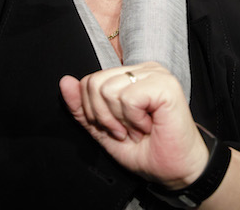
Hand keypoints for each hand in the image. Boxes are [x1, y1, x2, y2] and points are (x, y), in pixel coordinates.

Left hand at [60, 62, 208, 188]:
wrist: (175, 170)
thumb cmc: (147, 150)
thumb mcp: (104, 131)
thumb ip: (83, 109)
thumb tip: (65, 82)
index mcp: (130, 76)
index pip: (89, 81)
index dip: (94, 112)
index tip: (115, 128)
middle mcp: (143, 70)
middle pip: (95, 84)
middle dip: (104, 118)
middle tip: (126, 131)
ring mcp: (156, 74)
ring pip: (109, 90)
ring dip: (121, 120)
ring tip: (138, 129)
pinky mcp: (165, 85)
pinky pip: (128, 98)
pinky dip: (134, 120)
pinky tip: (149, 125)